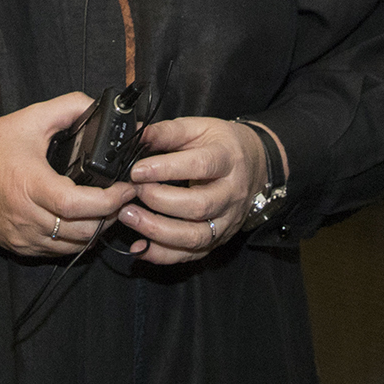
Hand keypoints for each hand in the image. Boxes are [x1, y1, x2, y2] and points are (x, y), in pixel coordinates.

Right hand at [0, 92, 135, 256]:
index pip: (77, 204)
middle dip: (111, 217)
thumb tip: (99, 106)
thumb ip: (67, 107)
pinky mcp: (19, 247)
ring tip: (109, 211)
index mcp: (30, 183)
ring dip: (96, 232)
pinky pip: (56, 252)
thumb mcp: (29, 119)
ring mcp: (22, 236)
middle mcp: (26, 215)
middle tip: (124, 198)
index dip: (109, 201)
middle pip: (81, 230)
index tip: (126, 188)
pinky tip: (84, 223)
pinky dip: (75, 241)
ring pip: (72, 246)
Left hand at [118, 116, 266, 266]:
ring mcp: (227, 220)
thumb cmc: (221, 145)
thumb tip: (137, 133)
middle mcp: (231, 193)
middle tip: (131, 191)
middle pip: (198, 206)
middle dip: (159, 201)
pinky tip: (140, 247)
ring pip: (195, 236)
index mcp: (228, 159)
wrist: (254, 165)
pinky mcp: (218, 239)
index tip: (137, 170)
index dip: (167, 169)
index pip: (200, 166)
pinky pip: (191, 254)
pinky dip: (163, 255)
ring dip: (157, 231)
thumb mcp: (199, 128)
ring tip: (129, 216)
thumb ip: (168, 132)